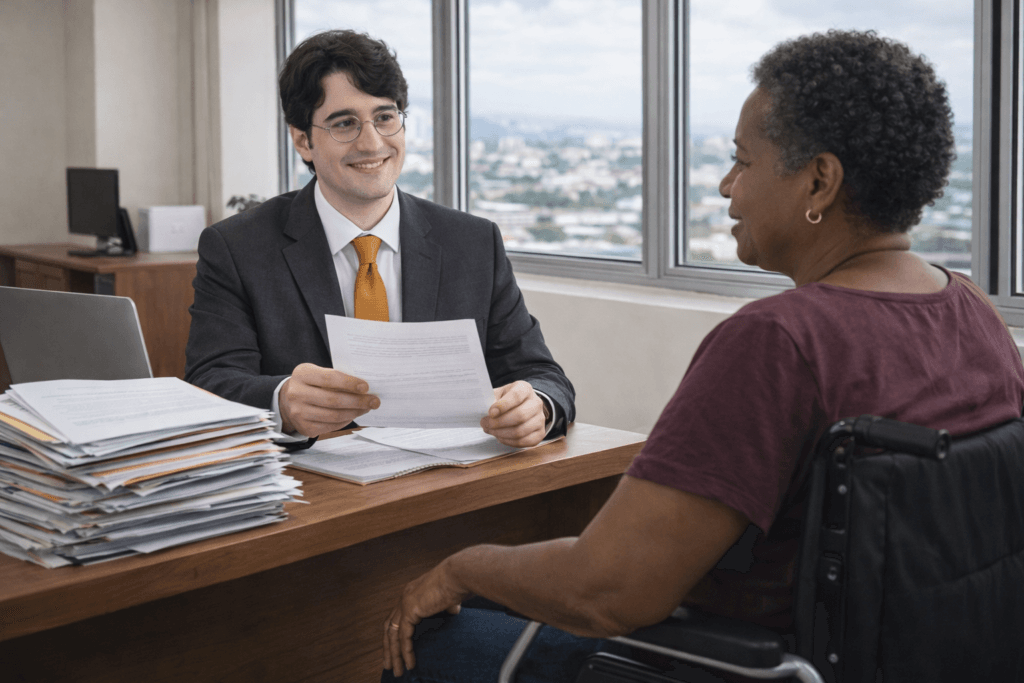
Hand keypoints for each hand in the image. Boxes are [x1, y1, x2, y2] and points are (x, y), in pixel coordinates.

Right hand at [278, 363, 378, 436]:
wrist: (287, 401)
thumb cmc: (310, 384)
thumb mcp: (317, 373)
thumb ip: (336, 377)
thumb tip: (364, 388)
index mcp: (302, 374)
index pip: (329, 378)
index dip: (349, 383)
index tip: (366, 387)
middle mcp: (297, 393)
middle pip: (333, 400)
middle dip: (358, 401)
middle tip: (374, 401)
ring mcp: (299, 413)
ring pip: (334, 416)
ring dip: (355, 412)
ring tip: (367, 408)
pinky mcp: (304, 428)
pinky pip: (331, 426)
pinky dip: (346, 421)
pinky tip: (354, 415)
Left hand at [383, 558, 468, 675]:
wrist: (458, 575)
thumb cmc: (459, 583)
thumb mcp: (450, 598)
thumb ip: (447, 606)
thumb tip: (452, 611)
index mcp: (412, 593)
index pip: (397, 617)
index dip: (395, 635)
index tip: (396, 650)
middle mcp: (405, 597)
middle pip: (389, 627)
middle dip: (389, 647)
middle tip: (388, 664)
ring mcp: (405, 602)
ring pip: (393, 634)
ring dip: (394, 654)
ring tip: (396, 671)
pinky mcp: (410, 609)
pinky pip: (404, 636)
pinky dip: (405, 652)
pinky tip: (410, 664)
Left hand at [481, 381, 547, 447]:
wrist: (521, 407)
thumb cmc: (506, 400)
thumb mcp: (498, 394)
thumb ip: (492, 401)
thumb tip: (487, 413)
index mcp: (525, 389)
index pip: (516, 396)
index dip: (502, 405)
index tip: (490, 413)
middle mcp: (536, 403)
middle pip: (520, 415)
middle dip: (499, 422)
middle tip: (485, 424)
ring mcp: (540, 419)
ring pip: (521, 431)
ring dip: (501, 433)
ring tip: (491, 430)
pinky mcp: (540, 433)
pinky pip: (523, 441)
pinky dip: (508, 441)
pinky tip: (500, 436)